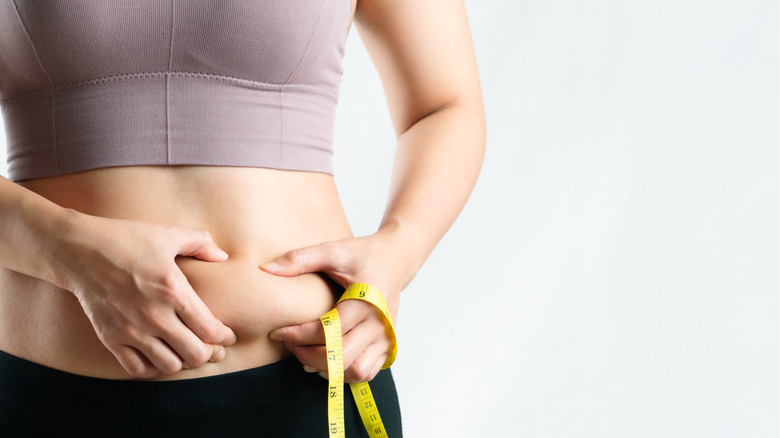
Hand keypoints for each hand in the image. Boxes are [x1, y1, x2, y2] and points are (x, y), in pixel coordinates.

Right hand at [57, 213, 236, 377]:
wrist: (78, 251)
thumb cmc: (126, 239)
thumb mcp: (168, 234)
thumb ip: (200, 243)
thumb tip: (223, 257)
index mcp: (174, 291)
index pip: (210, 330)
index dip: (225, 336)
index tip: (226, 334)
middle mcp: (154, 315)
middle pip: (195, 355)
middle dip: (209, 353)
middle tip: (211, 346)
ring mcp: (131, 330)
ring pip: (169, 366)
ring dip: (182, 361)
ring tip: (184, 349)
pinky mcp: (111, 338)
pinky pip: (138, 369)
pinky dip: (152, 367)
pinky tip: (157, 352)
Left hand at [261, 235, 406, 382]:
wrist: (396, 259)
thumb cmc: (362, 254)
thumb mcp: (332, 251)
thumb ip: (299, 259)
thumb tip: (265, 269)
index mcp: (366, 300)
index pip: (328, 330)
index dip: (298, 335)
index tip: (278, 332)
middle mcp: (379, 322)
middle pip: (341, 356)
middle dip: (308, 354)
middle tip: (289, 344)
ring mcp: (386, 336)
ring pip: (356, 370)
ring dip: (329, 368)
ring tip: (308, 354)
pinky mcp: (388, 345)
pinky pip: (367, 372)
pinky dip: (345, 373)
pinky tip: (328, 360)